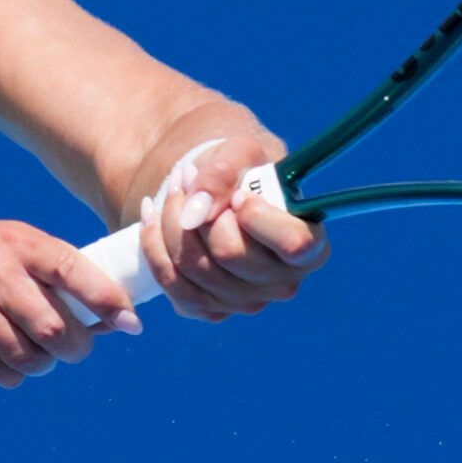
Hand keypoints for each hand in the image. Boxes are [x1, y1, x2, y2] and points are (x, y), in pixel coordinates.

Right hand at [0, 221, 142, 388]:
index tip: (130, 322)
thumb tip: (111, 317)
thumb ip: (52, 276)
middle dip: (74, 348)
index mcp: (16, 241)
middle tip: (72, 349)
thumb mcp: (6, 248)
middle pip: (54, 326)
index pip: (73, 270)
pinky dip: (11, 375)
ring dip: (41, 365)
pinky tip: (5, 362)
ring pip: (27, 355)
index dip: (107, 300)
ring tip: (34, 354)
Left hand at [138, 132, 329, 321]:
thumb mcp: (240, 153)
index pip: (293, 243)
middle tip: (190, 176)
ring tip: (173, 188)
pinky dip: (153, 245)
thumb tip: (194, 214)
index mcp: (310, 247)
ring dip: (171, 220)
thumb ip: (223, 173)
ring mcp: (247, 303)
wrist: (219, 192)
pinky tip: (151, 215)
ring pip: (193, 267)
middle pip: (230, 253)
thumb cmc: (242, 170)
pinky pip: (171, 283)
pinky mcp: (211, 309)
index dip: (258, 216)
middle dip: (202, 210)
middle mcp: (283, 283)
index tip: (239, 194)